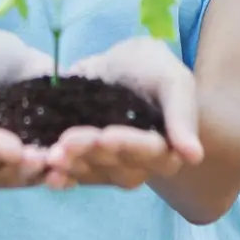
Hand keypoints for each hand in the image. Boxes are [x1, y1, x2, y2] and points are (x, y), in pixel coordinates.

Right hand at [0, 27, 54, 188]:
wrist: (8, 57)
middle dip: (2, 158)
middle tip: (18, 151)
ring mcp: (5, 159)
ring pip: (13, 175)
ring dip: (29, 172)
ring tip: (46, 161)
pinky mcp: (35, 155)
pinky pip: (42, 173)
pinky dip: (55, 176)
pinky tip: (67, 176)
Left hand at [46, 37, 203, 191]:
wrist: (117, 65)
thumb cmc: (150, 69)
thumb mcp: (170, 79)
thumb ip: (182, 113)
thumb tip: (194, 156)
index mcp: (166, 148)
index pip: (151, 153)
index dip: (128, 145)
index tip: (107, 135)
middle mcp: (139, 165)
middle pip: (118, 166)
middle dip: (91, 153)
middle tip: (67, 140)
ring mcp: (110, 167)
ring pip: (93, 173)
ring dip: (72, 166)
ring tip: (51, 154)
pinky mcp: (84, 164)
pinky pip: (73, 175)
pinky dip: (59, 175)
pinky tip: (45, 171)